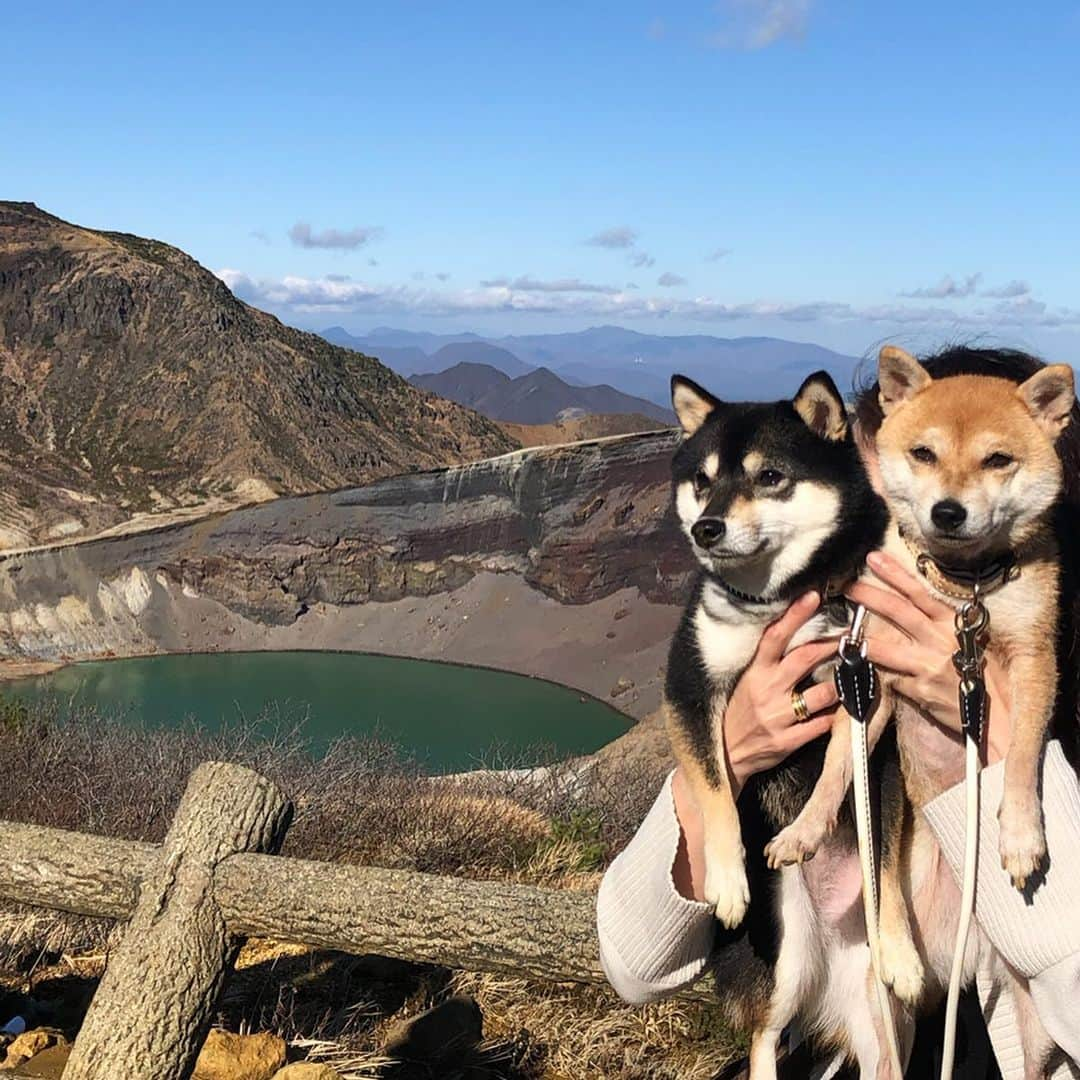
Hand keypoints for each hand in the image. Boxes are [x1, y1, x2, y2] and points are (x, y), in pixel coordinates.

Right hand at [720, 590, 844, 796]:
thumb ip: (767, 664)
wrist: (724, 755)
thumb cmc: (737, 713)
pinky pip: (821, 725)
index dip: (794, 615)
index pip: (774, 637)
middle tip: (850, 637)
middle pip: (804, 658)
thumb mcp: (744, 682)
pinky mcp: (787, 741)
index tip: (813, 596)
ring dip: (841, 685)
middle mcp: (766, 690)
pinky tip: (838, 712)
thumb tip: (794, 637)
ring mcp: (777, 717)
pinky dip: (833, 718)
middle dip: (831, 645)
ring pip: (822, 694)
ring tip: (852, 678)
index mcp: (754, 672)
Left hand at [846, 550, 1011, 766]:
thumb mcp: (971, 643)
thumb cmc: (986, 677)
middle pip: (899, 613)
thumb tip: (918, 611)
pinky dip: (880, 677)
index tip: (873, 559)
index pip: (919, 594)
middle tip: (847, 587)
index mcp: (952, 625)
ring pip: (886, 649)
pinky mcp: (920, 690)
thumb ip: (943, 628)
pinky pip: (892, 680)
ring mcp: (928, 666)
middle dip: (870, 597)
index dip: (895, 575)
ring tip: (841, 635)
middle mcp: (940, 641)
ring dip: (862, 641)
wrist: (998, 715)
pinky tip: (866, 675)